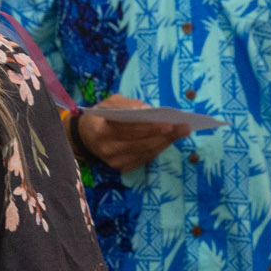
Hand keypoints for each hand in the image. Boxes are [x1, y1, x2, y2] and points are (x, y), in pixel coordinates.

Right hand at [75, 96, 191, 171]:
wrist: (87, 136)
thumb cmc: (102, 115)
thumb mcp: (110, 102)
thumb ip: (127, 104)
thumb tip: (148, 110)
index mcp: (100, 131)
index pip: (128, 130)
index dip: (149, 128)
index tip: (168, 123)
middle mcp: (107, 150)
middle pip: (141, 143)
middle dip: (164, 135)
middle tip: (184, 127)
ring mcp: (115, 162)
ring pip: (146, 152)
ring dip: (166, 142)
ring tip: (182, 131)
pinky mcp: (123, 168)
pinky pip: (145, 158)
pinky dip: (159, 148)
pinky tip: (170, 139)